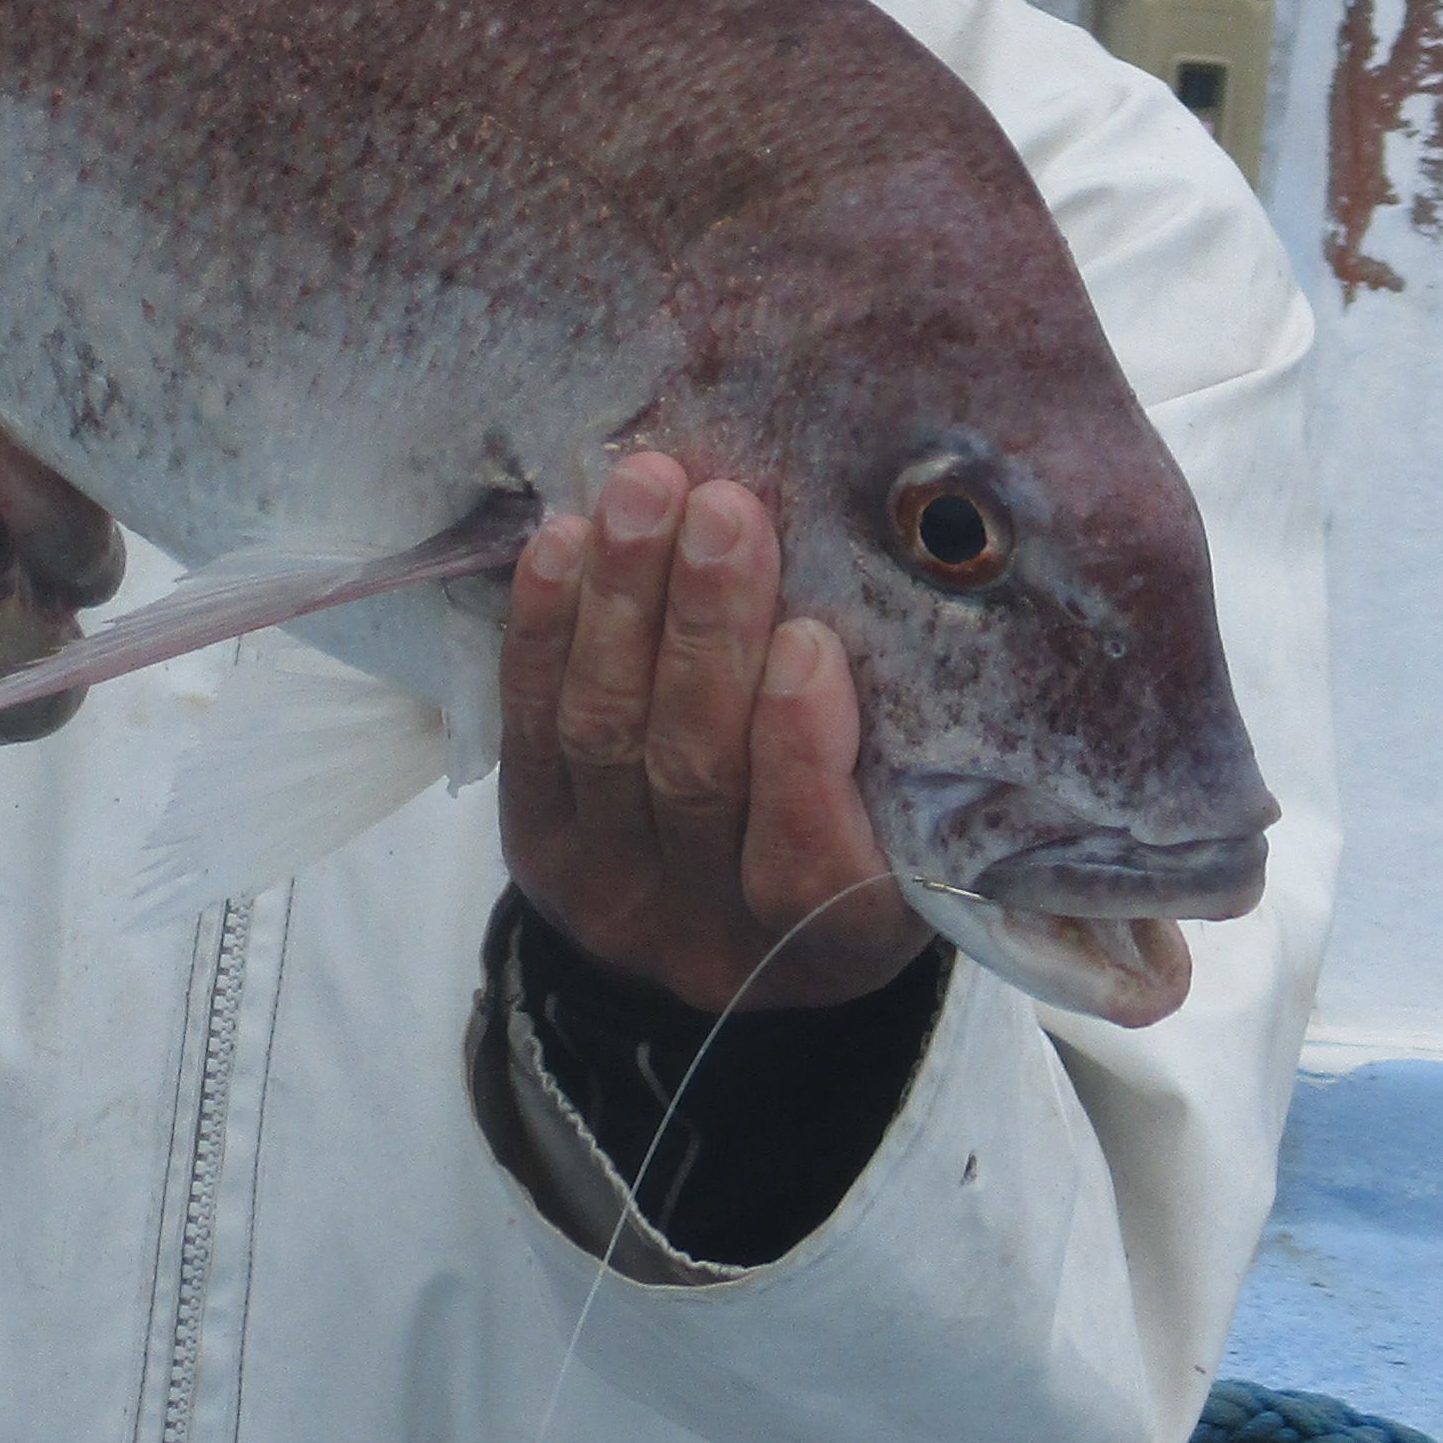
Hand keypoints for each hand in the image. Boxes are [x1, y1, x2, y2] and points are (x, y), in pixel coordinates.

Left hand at [498, 454, 926, 1013]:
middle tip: (725, 512)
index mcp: (836, 944)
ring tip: (646, 492)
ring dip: (624, 602)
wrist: (726, 949)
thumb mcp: (912, 835)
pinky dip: (542, 627)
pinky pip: (530, 728)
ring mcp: (610, 887)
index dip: (799, 755)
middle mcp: (710, 930)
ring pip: (606, 737)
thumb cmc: (861, 848)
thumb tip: (886, 586)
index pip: (806, 867)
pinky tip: (564, 540)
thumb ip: (906, 751)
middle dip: (708, 632)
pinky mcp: (537, 840)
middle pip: (696, 775)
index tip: (810, 641)